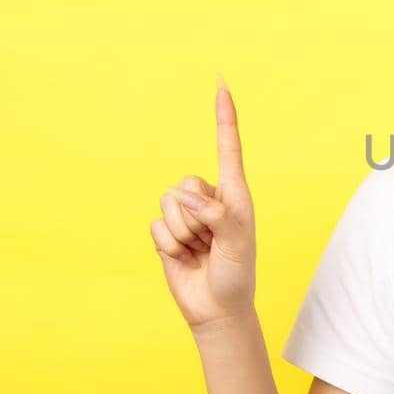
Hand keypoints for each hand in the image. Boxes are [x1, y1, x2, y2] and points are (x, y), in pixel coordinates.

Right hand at [150, 77, 257, 329]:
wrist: (216, 310)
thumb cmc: (236, 275)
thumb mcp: (237, 244)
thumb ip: (217, 215)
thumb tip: (185, 195)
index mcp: (235, 194)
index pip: (228, 148)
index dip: (224, 117)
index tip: (221, 84)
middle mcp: (209, 198)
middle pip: (185, 183)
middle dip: (195, 217)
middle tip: (211, 244)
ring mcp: (186, 215)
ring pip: (168, 205)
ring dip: (183, 234)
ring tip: (200, 252)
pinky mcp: (166, 232)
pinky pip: (156, 227)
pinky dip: (169, 247)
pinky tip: (184, 258)